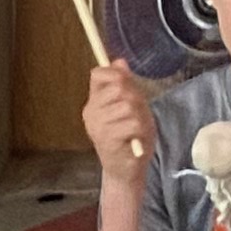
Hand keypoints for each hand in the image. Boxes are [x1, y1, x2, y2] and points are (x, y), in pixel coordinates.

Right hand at [82, 59, 154, 190]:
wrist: (127, 169)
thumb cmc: (130, 137)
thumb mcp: (131, 106)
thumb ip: (125, 84)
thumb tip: (119, 61)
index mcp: (94, 103)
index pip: (99, 74)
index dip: (117, 75)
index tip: (127, 87)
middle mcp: (91, 112)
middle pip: (118, 86)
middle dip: (135, 98)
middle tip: (136, 115)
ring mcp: (97, 126)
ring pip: (127, 105)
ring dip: (139, 117)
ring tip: (136, 130)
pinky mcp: (107, 139)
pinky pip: (131, 122)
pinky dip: (139, 131)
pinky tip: (134, 140)